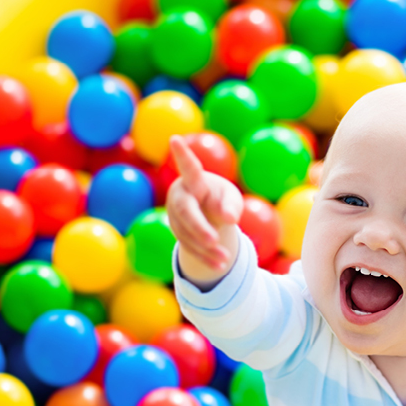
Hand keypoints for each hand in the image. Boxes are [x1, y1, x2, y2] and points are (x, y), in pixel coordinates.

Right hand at [166, 134, 242, 284]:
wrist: (206, 213)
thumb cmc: (220, 198)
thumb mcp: (231, 199)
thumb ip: (230, 206)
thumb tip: (228, 218)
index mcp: (195, 181)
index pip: (189, 168)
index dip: (182, 155)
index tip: (175, 139)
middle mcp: (180, 196)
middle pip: (186, 212)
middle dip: (200, 228)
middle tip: (215, 241)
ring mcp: (175, 216)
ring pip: (187, 234)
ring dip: (207, 248)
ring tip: (226, 259)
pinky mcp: (177, 232)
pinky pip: (189, 247)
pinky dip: (205, 258)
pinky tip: (219, 266)